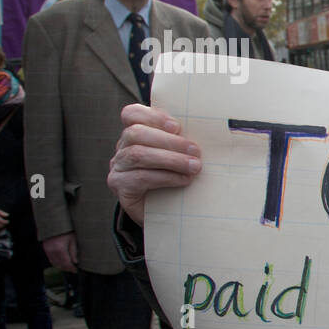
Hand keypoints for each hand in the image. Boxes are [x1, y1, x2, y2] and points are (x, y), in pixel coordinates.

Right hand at [42, 232, 78, 271]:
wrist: (54, 222)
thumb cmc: (65, 229)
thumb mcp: (73, 239)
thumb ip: (73, 252)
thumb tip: (75, 262)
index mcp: (60, 248)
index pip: (66, 263)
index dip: (71, 268)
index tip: (75, 270)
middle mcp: (52, 250)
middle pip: (60, 264)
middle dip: (67, 268)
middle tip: (73, 270)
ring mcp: (47, 250)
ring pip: (54, 263)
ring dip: (61, 266)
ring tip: (68, 267)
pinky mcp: (45, 248)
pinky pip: (50, 259)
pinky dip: (56, 262)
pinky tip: (61, 263)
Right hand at [107, 104, 200, 226]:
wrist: (169, 215)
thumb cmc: (177, 180)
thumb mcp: (180, 156)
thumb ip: (183, 142)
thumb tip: (210, 130)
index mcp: (135, 135)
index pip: (131, 114)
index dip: (153, 116)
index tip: (177, 126)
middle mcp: (122, 149)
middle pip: (136, 133)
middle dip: (169, 141)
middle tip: (195, 150)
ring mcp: (118, 168)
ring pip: (137, 155)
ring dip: (170, 159)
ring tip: (194, 166)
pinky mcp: (120, 187)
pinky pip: (140, 178)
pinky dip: (165, 177)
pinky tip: (183, 180)